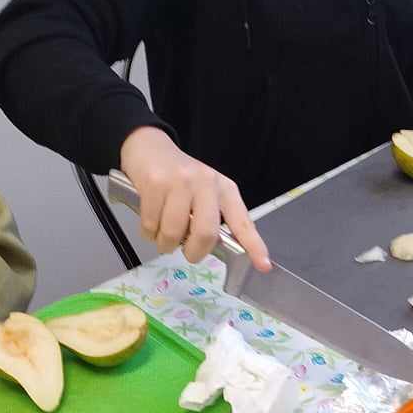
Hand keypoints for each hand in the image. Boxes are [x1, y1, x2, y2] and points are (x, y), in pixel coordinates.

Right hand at [120, 127, 269, 268]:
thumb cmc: (179, 177)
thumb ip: (212, 218)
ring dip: (165, 244)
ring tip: (163, 236)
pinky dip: (148, 233)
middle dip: (193, 252)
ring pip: (173, 232)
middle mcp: (205, 183)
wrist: (149, 147)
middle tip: (187, 252)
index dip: (253, 245)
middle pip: (205, 233)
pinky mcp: (155, 183)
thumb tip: (213, 250)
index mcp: (224, 189)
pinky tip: (151, 223)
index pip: (242, 221)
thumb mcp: (204, 192)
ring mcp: (179, 182)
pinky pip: (151, 225)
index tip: (263, 265)